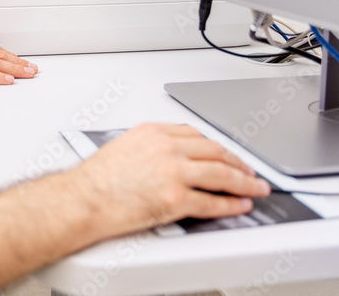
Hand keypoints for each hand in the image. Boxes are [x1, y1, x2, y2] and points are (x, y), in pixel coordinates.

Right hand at [73, 123, 270, 236]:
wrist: (83, 200)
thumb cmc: (96, 179)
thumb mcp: (125, 146)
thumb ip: (152, 147)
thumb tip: (171, 158)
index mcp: (154, 132)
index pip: (197, 135)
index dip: (218, 146)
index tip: (227, 153)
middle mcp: (167, 148)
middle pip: (215, 152)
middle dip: (238, 162)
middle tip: (251, 171)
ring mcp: (173, 173)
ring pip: (221, 174)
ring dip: (244, 183)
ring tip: (255, 188)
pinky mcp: (175, 199)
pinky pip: (212, 202)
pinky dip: (230, 205)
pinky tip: (239, 205)